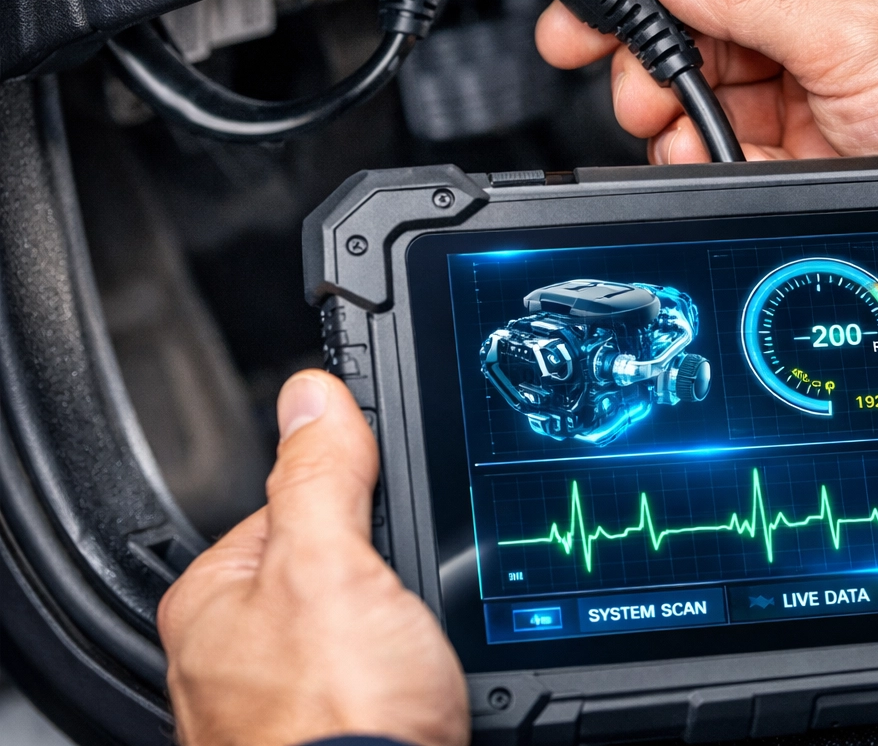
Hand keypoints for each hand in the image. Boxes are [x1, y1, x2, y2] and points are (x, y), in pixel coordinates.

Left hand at [158, 371, 468, 745]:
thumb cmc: (335, 722)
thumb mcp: (332, 566)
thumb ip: (322, 476)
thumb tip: (314, 396)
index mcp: (215, 602)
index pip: (293, 507)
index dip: (356, 498)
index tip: (394, 506)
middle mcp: (239, 657)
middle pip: (338, 567)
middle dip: (389, 572)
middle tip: (413, 597)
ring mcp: (290, 702)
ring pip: (373, 625)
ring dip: (410, 628)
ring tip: (425, 650)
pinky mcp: (345, 732)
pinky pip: (391, 676)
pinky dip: (419, 675)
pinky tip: (430, 686)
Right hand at [536, 0, 877, 162]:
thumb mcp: (857, 36)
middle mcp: (841, 20)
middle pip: (719, 24)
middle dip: (665, 53)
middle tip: (629, 80)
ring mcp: (833, 87)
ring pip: (725, 90)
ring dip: (682, 111)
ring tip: (667, 125)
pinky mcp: (827, 149)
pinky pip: (745, 144)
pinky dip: (711, 152)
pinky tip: (701, 154)